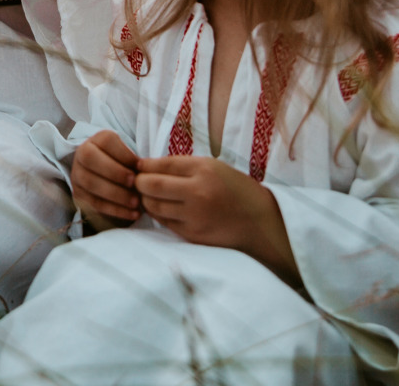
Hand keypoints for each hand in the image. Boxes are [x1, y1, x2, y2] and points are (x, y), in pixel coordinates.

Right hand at [72, 130, 141, 227]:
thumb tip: (146, 172)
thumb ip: (134, 162)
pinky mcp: (78, 195)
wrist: (108, 181)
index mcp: (96, 140)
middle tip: (135, 183)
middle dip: (115, 172)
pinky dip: (115, 210)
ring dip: (116, 194)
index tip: (140, 167)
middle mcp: (81, 154)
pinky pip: (93, 203)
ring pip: (90, 182)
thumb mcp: (128, 157)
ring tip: (136, 202)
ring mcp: (76, 175)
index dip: (124, 154)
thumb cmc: (124, 166)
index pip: (106, 141)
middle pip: (90, 158)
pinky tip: (132, 214)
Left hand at [135, 154, 300, 284]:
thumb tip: (148, 167)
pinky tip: (163, 209)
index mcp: (204, 169)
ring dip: (146, 200)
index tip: (139, 167)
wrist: (260, 221)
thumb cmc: (236, 189)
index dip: (144, 166)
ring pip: (153, 206)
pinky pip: (164, 222)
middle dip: (139, 183)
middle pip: (151, 186)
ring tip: (149, 196)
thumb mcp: (214, 167)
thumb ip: (183, 166)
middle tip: (138, 182)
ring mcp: (194, 216)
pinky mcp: (193, 234)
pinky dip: (158, 214)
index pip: (161, 165)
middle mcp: (197, 192)